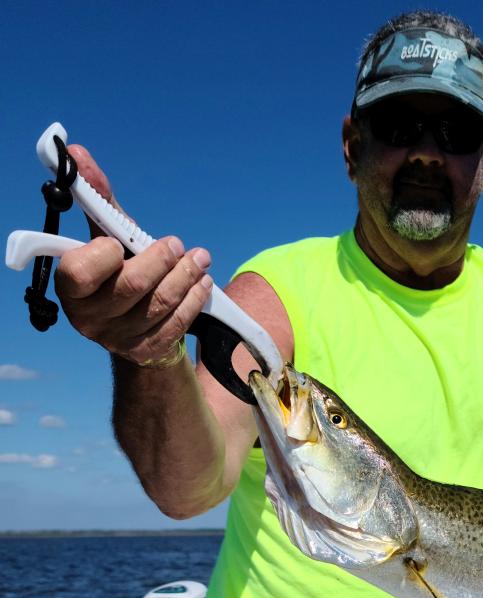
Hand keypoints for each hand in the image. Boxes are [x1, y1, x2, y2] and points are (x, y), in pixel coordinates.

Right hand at [53, 145, 212, 366]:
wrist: (136, 326)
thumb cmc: (118, 271)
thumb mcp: (106, 236)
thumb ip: (97, 199)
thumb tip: (76, 152)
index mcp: (71, 288)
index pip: (79, 272)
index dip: (102, 256)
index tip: (118, 241)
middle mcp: (90, 318)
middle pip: (131, 286)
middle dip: (160, 260)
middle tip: (178, 245)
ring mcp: (120, 339)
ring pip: (160, 304)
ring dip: (185, 276)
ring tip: (200, 258)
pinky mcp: (149, 351)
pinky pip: (178, 322)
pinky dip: (194, 298)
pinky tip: (202, 281)